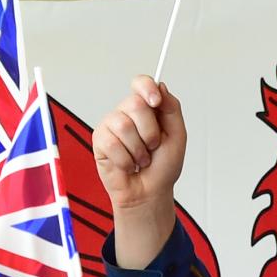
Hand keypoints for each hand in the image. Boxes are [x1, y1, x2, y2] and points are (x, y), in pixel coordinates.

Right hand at [92, 76, 185, 213]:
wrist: (149, 192)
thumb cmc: (162, 166)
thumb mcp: (177, 136)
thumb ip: (172, 108)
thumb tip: (160, 86)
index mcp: (146, 108)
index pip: (141, 83)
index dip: (146, 87)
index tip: (155, 101)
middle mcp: (126, 113)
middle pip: (135, 104)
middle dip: (150, 131)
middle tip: (152, 146)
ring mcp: (111, 125)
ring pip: (124, 125)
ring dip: (139, 150)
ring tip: (140, 159)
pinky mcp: (100, 140)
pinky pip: (112, 143)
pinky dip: (126, 160)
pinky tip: (128, 165)